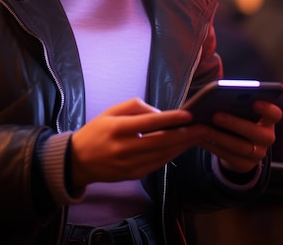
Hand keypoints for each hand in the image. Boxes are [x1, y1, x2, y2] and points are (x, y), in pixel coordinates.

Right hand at [70, 98, 208, 188]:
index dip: (171, 119)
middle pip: (161, 141)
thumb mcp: (111, 112)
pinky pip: (158, 164)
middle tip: (203, 128)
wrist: (78, 160)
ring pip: (162, 155)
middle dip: (185, 135)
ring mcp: (129, 165)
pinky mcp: (133, 175)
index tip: (189, 114)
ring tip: (198, 136)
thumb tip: (160, 113)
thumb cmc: (96, 131)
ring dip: (182, 146)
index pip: (149, 123)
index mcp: (118, 128)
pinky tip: (181, 147)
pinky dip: (172, 155)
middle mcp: (124, 148)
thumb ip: (135, 107)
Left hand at [199, 100, 282, 172]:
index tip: (255, 101)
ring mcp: (258, 154)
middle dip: (234, 123)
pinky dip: (212, 147)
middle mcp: (267, 138)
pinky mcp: (244, 165)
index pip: (275, 114)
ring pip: (240, 147)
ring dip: (219, 137)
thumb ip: (235, 101)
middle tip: (215, 115)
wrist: (237, 144)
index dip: (267, 108)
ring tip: (202, 128)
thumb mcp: (239, 110)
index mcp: (268, 120)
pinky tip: (198, 138)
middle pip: (256, 133)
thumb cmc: (237, 117)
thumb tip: (217, 92)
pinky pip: (228, 157)